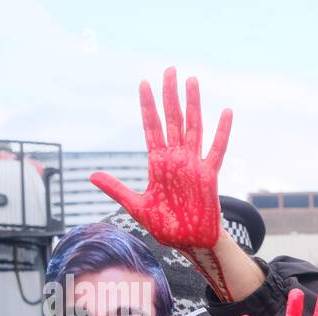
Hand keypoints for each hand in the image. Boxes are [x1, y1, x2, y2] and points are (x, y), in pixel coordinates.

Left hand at [90, 68, 233, 293]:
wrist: (189, 243)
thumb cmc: (167, 227)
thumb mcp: (136, 206)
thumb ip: (117, 188)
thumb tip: (91, 175)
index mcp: (158, 163)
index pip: (151, 127)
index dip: (148, 106)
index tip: (144, 84)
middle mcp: (176, 158)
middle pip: (172, 119)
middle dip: (169, 94)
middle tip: (169, 70)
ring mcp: (193, 164)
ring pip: (193, 126)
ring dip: (192, 104)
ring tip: (192, 80)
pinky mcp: (208, 175)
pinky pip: (217, 149)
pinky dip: (222, 131)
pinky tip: (225, 112)